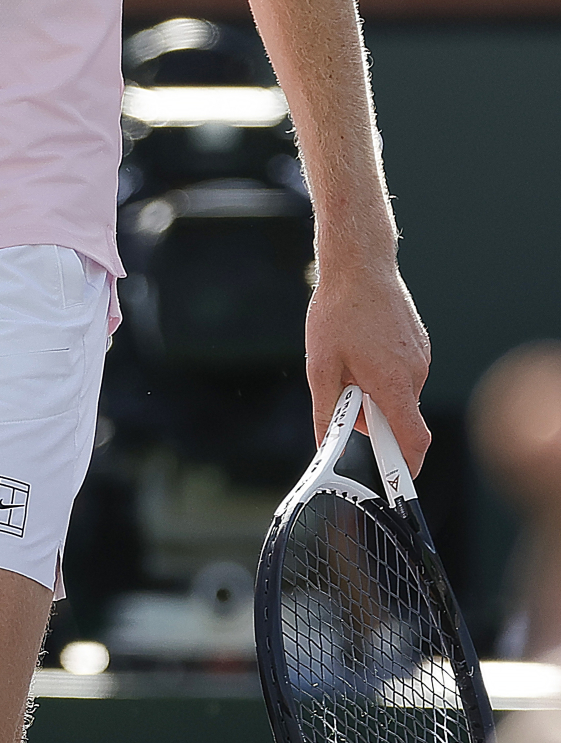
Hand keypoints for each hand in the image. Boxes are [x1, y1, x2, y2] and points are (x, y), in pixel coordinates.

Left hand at [306, 253, 431, 473]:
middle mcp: (415, 371)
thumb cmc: (338, 310)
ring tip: (350, 359)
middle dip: (372, 416)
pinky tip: (362, 347)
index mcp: (394, 382)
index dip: (406, 466)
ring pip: (399, 392)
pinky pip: (402, 372)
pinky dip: (383, 372)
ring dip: (375, 390)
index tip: (397, 481)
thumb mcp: (321, 365)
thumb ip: (327, 410)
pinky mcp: (418, 343)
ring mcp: (421, 355)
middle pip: (399, 416)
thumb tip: (326, 443)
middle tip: (343, 391)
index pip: (413, 440)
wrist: (359, 262)